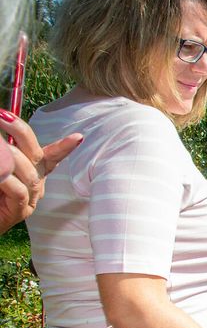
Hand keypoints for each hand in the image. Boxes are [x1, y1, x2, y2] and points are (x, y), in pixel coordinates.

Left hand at [0, 112, 83, 234]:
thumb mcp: (0, 167)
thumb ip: (5, 154)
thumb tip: (5, 141)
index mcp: (31, 174)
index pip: (50, 157)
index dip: (64, 147)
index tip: (78, 137)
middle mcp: (35, 186)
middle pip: (38, 156)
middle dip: (21, 132)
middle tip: (2, 116)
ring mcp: (30, 200)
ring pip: (30, 174)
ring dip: (10, 156)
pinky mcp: (21, 212)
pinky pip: (20, 191)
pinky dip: (7, 180)